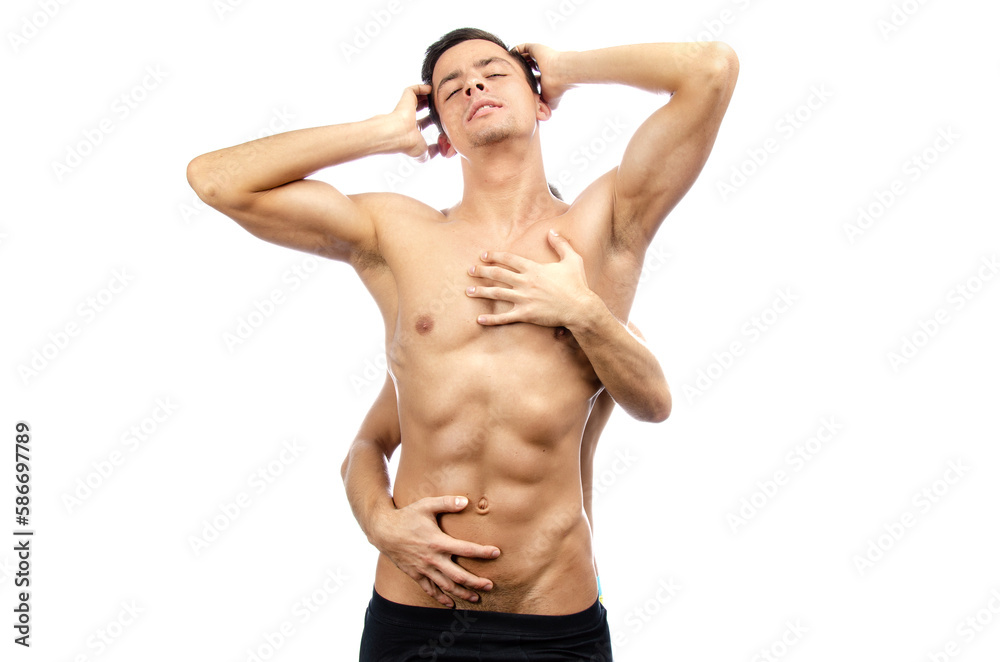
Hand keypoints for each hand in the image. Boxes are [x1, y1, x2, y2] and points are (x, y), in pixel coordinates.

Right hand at [372, 495, 499, 607]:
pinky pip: (430, 590)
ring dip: (462, 593)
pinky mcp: (415, 574)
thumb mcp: (426, 505)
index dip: (482, 552)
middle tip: (490, 585)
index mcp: (438, 542)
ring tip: (476, 597)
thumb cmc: (407, 516)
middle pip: (458, 575)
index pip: (466, 549)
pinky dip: (441, 598)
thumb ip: (447, 503)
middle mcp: (432, 559)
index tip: (496, 553)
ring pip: (446, 586)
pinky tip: (451, 603)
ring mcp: (423, 569)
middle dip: (476, 582)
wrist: (383, 531)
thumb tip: (466, 501)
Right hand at [391, 84, 438, 161]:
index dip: (432, 122)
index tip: (443, 121)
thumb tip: (441, 150)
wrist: (397, 134)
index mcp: (412, 132)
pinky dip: (422, 87)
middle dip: (431, 107)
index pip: (423, 124)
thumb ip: (433, 151)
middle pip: (420, 110)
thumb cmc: (408, 144)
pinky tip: (431, 88)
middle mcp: (409, 119)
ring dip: (428, 96)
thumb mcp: (424, 153)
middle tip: (443, 106)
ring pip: (418, 98)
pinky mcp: (406, 98)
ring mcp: (407, 109)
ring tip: (439, 95)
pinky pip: (414, 89)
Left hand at [467, 230, 598, 327]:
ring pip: (497, 293)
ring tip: (468, 291)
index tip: (483, 255)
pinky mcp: (526, 314)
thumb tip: (552, 231)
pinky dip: (491, 319)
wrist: (581, 308)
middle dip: (482, 271)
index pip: (509, 259)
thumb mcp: (573, 259)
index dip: (494, 256)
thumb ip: (561, 244)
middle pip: (498, 274)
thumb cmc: (577, 284)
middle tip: (470, 271)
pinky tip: (479, 319)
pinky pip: (504, 317)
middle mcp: (525, 282)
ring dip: (481, 292)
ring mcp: (524, 299)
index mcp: (534, 269)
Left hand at [514, 43, 573, 109]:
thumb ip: (543, 106)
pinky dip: (516, 50)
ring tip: (508, 64)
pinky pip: (523, 48)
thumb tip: (541, 115)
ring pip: (526, 57)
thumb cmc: (556, 88)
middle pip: (530, 67)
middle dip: (522, 71)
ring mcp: (540, 57)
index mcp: (547, 77)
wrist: (561, 74)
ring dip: (518, 60)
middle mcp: (544, 66)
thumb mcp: (549, 101)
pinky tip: (509, 53)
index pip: (536, 79)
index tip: (520, 87)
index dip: (528, 82)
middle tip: (511, 76)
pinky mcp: (536, 48)